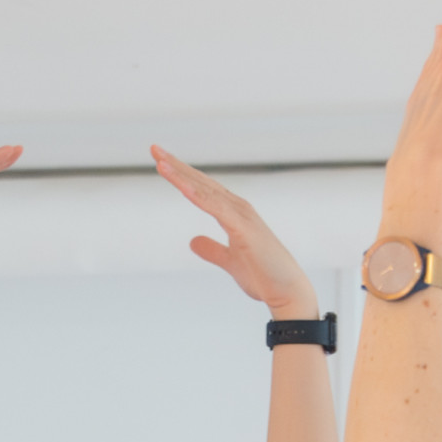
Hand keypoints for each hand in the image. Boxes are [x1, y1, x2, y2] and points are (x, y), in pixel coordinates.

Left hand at [151, 149, 316, 313]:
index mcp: (234, 213)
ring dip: (182, 176)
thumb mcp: (229, 261)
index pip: (202, 188)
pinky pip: (217, 209)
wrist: (288, 292)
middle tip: (153, 148)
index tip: (159, 161)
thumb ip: (212, 249)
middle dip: (176, 165)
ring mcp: (242, 217)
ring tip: (160, 162)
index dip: (180, 174)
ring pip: (206, 191)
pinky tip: (182, 187)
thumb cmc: (264, 276)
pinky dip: (199, 197)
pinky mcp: (244, 230)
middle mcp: (238, 208)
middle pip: (201, 182)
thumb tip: (193, 242)